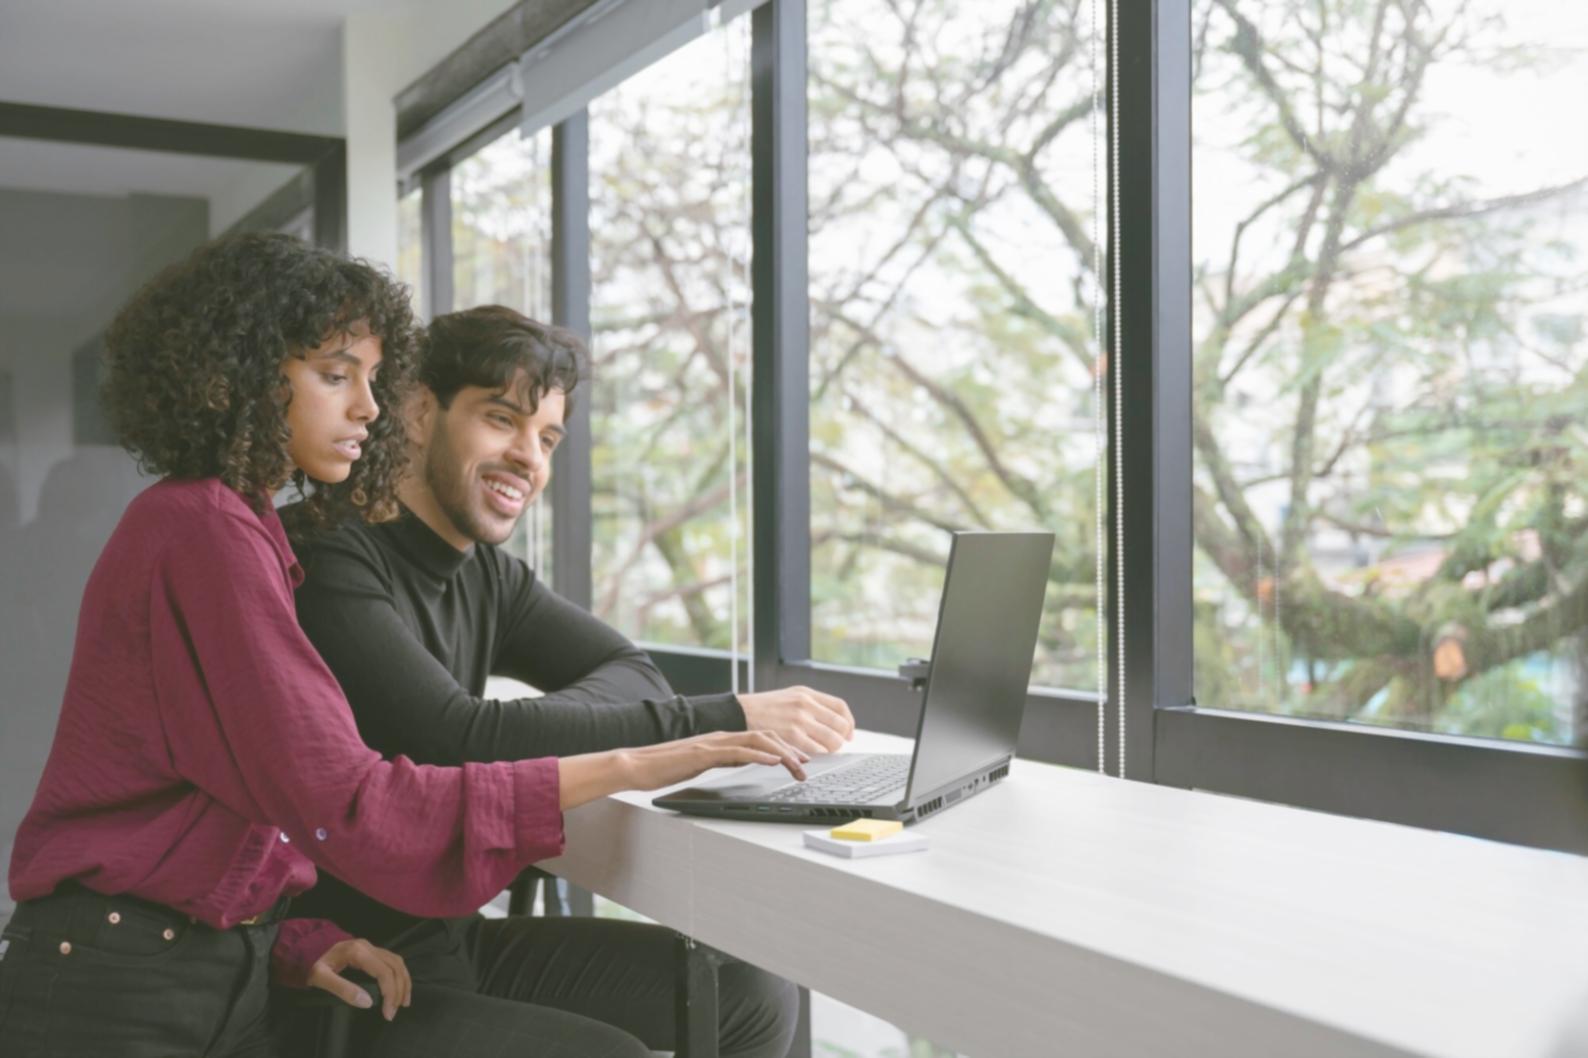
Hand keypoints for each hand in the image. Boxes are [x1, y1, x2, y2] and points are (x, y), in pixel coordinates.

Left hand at [306, 938, 411, 1021]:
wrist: (305, 949)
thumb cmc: (311, 965)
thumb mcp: (321, 979)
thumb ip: (343, 989)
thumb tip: (369, 1002)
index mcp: (357, 952)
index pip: (384, 971)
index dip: (390, 992)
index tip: (387, 1013)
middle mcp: (368, 946)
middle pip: (394, 966)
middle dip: (399, 989)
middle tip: (395, 1011)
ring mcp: (370, 946)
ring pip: (397, 961)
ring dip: (403, 981)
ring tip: (403, 1001)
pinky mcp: (370, 950)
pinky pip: (392, 960)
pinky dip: (399, 974)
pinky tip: (398, 987)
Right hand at [559, 731, 810, 808]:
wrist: (636, 764)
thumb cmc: (664, 767)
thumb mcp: (702, 764)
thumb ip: (724, 760)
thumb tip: (746, 763)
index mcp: (722, 740)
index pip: (760, 738)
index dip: (785, 747)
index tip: (802, 760)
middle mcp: (721, 737)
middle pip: (765, 737)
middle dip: (790, 750)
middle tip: (808, 766)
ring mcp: (712, 744)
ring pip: (755, 741)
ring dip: (781, 753)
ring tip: (798, 766)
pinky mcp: (703, 754)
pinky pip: (736, 752)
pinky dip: (757, 755)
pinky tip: (771, 761)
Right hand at [737, 686, 854, 755]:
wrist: (739, 713)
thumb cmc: (763, 708)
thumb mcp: (789, 697)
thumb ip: (810, 705)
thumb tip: (832, 721)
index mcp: (806, 693)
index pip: (840, 706)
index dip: (848, 722)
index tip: (848, 733)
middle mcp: (805, 704)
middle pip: (840, 725)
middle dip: (842, 739)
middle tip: (836, 745)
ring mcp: (799, 720)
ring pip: (832, 741)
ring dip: (832, 750)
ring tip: (824, 752)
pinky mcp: (791, 736)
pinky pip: (817, 751)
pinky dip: (818, 756)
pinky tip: (811, 756)